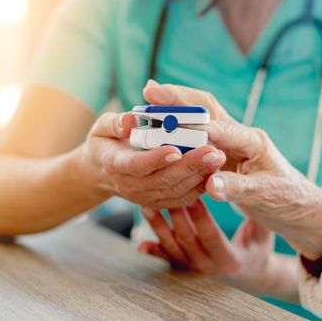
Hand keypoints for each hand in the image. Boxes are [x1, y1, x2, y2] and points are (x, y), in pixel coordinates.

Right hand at [79, 112, 225, 208]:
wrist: (103, 171)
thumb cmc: (105, 142)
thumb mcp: (102, 127)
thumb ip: (116, 123)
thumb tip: (131, 119)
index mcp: (116, 165)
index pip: (137, 165)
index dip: (156, 159)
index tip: (176, 149)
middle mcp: (130, 185)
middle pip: (163, 179)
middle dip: (190, 166)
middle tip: (213, 151)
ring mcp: (145, 197)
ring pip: (176, 190)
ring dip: (199, 176)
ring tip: (219, 158)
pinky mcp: (159, 201)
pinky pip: (182, 198)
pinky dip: (199, 186)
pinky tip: (214, 171)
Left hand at [138, 199, 299, 301]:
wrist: (253, 274)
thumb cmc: (260, 249)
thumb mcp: (264, 234)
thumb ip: (258, 215)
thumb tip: (255, 192)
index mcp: (229, 260)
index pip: (211, 236)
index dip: (201, 216)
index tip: (193, 195)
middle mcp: (209, 268)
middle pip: (188, 240)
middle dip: (176, 216)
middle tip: (165, 193)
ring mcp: (195, 269)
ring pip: (174, 248)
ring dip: (159, 228)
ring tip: (148, 208)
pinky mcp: (186, 268)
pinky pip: (168, 260)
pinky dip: (154, 252)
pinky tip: (140, 244)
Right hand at [144, 82, 321, 258]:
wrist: (299, 208)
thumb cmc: (289, 199)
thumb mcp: (265, 195)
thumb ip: (237, 188)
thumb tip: (209, 184)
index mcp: (253, 141)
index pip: (219, 128)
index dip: (192, 124)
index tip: (166, 120)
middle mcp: (241, 136)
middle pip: (207, 109)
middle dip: (179, 98)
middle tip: (150, 91)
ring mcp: (232, 144)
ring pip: (200, 119)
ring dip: (176, 109)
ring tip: (150, 102)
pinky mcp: (225, 156)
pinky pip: (198, 137)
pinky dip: (179, 129)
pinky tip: (161, 127)